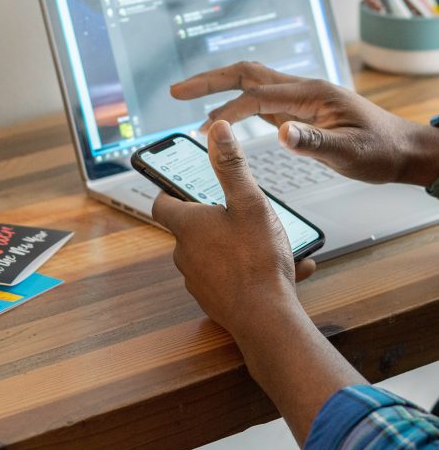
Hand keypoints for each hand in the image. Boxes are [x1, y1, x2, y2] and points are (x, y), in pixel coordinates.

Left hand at [152, 120, 315, 340]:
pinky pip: (232, 278)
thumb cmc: (257, 260)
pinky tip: (286, 269)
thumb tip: (218, 130)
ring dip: (238, 245)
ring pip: (214, 254)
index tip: (182, 184)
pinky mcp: (216, 302)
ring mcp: (199, 281)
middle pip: (191, 228)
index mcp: (188, 226)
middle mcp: (186, 254)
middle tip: (242, 210)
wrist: (267, 320)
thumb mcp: (249, 202)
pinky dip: (251, 270)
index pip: (162, 203)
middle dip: (215, 218)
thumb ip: (232, 165)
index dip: (170, 191)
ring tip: (274, 242)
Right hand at [171, 61, 431, 184]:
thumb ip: (315, 143)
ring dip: (219, 88)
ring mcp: (300, 99)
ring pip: (252, 83)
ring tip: (188, 99)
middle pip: (247, 74)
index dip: (227, 107)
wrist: (403, 150)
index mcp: (312, 94)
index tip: (202, 122)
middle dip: (210, 80)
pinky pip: (261, 100)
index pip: (258, 95)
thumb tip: (280, 134)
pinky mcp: (300, 111)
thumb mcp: (350, 153)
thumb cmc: (381, 150)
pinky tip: (224, 116)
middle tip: (176, 91)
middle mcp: (303, 90)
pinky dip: (236, 103)